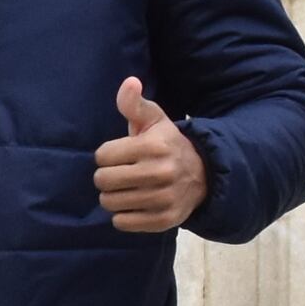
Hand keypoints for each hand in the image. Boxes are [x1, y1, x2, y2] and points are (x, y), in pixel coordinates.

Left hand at [94, 77, 203, 234]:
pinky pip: (123, 222)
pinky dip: (123, 215)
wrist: (202, 175)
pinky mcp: (164, 220)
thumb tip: (130, 83)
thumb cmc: (167, 144)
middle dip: (106, 177)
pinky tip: (134, 204)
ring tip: (126, 189)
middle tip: (119, 174)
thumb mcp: (154, 120)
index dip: (107, 155)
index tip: (119, 155)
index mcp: (154, 146)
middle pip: (103, 180)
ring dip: (113, 197)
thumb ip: (134, 103)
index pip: (102, 156)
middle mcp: (160, 173)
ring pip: (110, 203)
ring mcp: (163, 198)